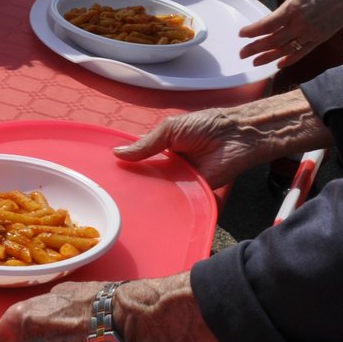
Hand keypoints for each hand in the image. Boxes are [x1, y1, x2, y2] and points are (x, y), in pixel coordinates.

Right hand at [113, 93, 323, 187]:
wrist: (236, 138)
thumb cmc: (205, 126)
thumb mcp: (170, 129)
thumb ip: (146, 143)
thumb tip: (118, 154)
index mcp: (162, 148)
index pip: (140, 160)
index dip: (126, 167)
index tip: (106, 176)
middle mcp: (170, 167)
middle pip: (148, 180)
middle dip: (134, 187)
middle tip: (112, 197)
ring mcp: (181, 182)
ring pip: (160, 193)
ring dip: (149, 199)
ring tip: (125, 208)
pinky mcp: (194, 195)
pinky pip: (179, 203)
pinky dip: (169, 208)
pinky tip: (151, 215)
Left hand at [238, 0, 342, 65]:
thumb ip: (286, 4)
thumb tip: (278, 15)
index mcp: (291, 9)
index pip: (266, 25)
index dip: (252, 32)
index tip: (242, 34)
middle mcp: (299, 24)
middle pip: (272, 40)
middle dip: (255, 48)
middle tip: (242, 54)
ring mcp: (310, 34)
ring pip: (284, 50)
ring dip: (268, 57)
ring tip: (255, 62)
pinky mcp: (320, 39)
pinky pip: (302, 52)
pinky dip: (289, 60)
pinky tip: (279, 64)